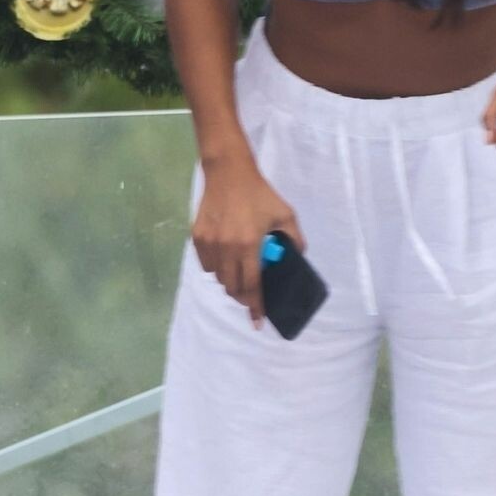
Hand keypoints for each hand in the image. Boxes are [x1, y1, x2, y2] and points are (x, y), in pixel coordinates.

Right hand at [194, 153, 306, 329]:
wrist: (228, 173)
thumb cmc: (260, 194)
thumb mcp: (285, 214)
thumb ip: (294, 239)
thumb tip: (298, 257)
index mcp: (249, 245)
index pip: (252, 286)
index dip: (255, 307)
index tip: (257, 322)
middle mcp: (227, 248)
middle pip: (233, 287)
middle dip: (243, 296)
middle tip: (251, 294)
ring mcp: (209, 243)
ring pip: (218, 277)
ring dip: (230, 281)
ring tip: (239, 271)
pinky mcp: (197, 237)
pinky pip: (206, 265)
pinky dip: (216, 268)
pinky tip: (226, 258)